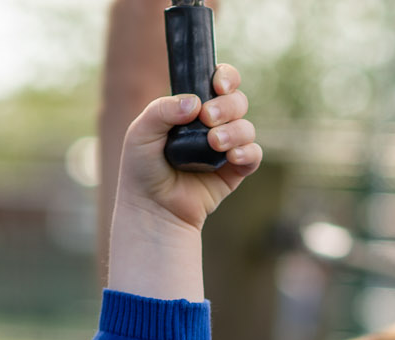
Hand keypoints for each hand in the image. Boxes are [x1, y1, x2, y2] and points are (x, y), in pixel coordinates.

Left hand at [117, 63, 260, 232]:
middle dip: (227, 106)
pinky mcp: (234, 172)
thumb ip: (161, 109)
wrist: (152, 207)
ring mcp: (225, 148)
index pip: (218, 82)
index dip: (226, 77)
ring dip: (235, 131)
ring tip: (215, 143)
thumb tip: (196, 101)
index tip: (218, 85)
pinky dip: (248, 152)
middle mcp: (212, 125)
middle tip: (208, 118)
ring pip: (247, 127)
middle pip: (237, 102)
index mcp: (192, 108)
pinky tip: (233, 156)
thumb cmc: (142, 169)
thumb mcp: (141, 132)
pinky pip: (254, 155)